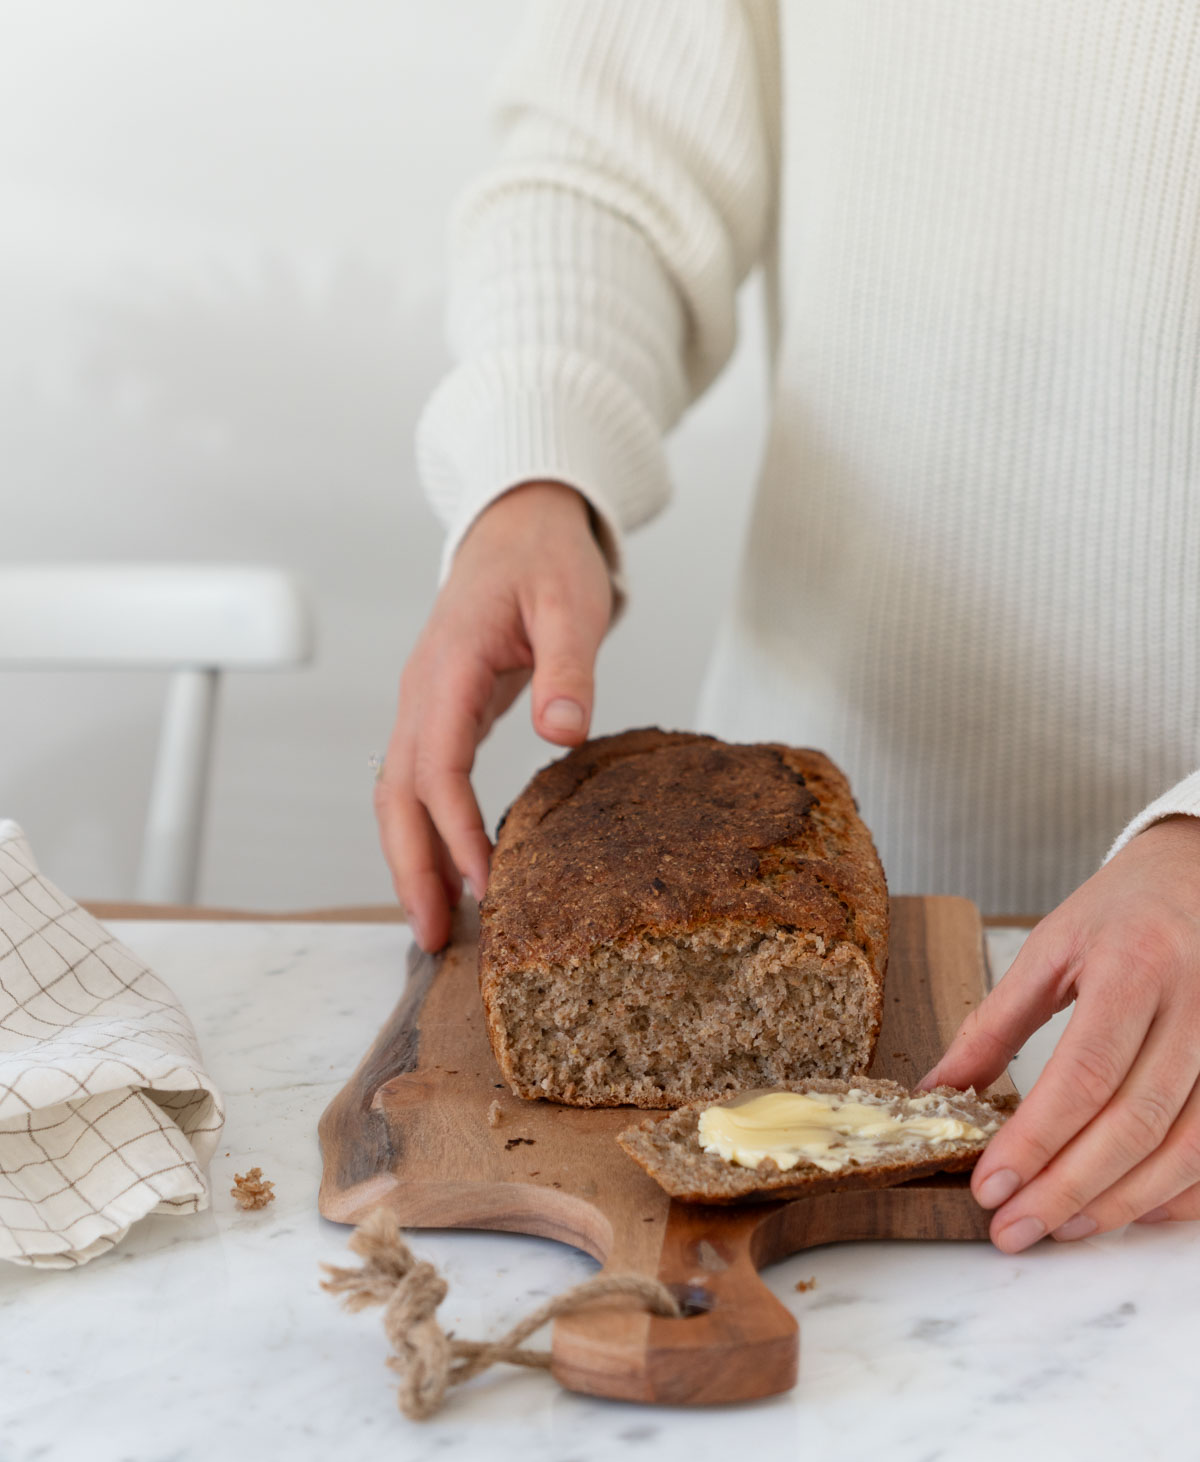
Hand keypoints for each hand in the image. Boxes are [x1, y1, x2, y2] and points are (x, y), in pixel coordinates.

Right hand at [374, 480, 612, 951]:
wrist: (519, 523)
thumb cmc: (546, 558)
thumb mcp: (571, 604)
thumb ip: (568, 669)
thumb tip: (562, 735)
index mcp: (448, 668)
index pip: (437, 767)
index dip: (455, 832)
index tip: (483, 886)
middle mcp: (423, 691)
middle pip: (397, 794)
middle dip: (410, 867)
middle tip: (434, 939)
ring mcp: (425, 702)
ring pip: (398, 792)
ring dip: (412, 857)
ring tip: (438, 924)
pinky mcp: (442, 710)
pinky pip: (422, 779)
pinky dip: (428, 828)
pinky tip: (455, 869)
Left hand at [919, 814, 1199, 1250]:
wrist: (1198, 873)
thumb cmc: (1122, 910)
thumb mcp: (1049, 946)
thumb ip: (995, 1022)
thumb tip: (939, 1090)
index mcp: (1134, 967)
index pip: (1083, 1073)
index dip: (1036, 1141)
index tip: (990, 1186)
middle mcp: (1194, 1007)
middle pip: (1135, 1122)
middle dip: (1069, 1188)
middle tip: (1014, 1229)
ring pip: (1186, 1148)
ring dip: (1120, 1202)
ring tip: (1060, 1227)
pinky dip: (1176, 1192)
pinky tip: (1128, 1210)